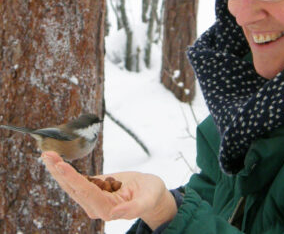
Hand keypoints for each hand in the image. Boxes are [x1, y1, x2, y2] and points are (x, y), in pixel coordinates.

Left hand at [41, 151, 176, 228]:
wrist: (150, 191)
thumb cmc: (151, 194)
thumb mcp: (148, 199)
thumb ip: (133, 208)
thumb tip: (114, 213)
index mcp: (108, 209)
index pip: (87, 193)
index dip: (73, 179)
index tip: (61, 165)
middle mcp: (96, 206)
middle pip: (73, 188)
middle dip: (59, 172)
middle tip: (47, 154)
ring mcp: (92, 198)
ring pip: (71, 185)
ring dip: (58, 169)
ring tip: (47, 154)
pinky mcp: (93, 189)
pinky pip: (76, 180)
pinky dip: (65, 170)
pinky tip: (56, 160)